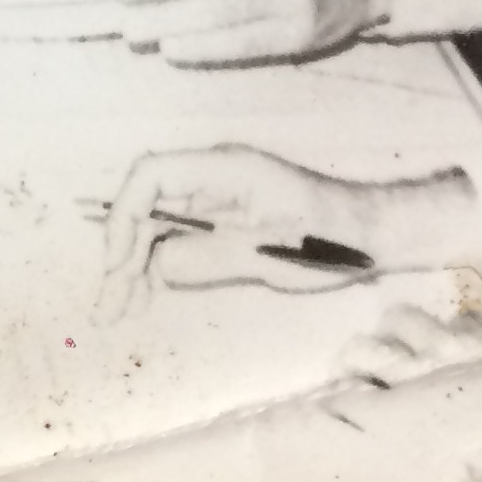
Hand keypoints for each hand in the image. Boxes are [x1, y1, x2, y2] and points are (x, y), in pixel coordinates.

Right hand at [93, 143, 424, 319]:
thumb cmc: (330, 239)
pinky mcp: (219, 222)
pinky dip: (156, 266)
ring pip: (155, 226)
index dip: (126, 214)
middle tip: (109, 302)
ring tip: (116, 310)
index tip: (119, 261)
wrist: (371, 235)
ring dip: (133, 265)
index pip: (153, 175)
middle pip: (146, 206)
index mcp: (223, 170)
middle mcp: (209, 178)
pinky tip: (143, 295)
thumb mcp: (269, 254)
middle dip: (122, 251)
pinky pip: (175, 239)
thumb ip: (209, 257)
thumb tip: (155, 266)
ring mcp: (212, 200)